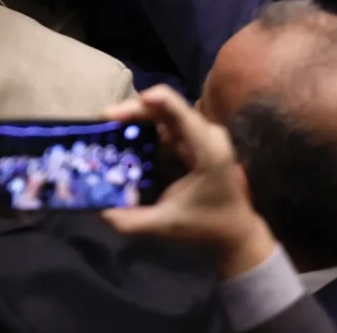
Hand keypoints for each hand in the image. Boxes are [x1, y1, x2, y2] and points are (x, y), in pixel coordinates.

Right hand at [102, 85, 277, 279]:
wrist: (237, 234)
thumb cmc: (206, 227)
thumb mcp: (167, 225)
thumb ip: (132, 221)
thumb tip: (100, 211)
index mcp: (207, 150)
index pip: (177, 109)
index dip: (144, 102)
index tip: (113, 114)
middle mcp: (208, 135)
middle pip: (166, 106)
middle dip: (132, 111)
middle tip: (103, 122)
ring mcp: (204, 136)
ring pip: (165, 112)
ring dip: (137, 116)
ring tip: (110, 127)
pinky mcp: (198, 141)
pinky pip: (168, 123)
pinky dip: (146, 125)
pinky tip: (127, 134)